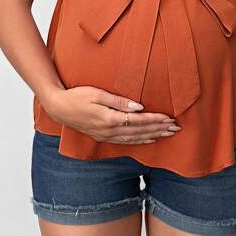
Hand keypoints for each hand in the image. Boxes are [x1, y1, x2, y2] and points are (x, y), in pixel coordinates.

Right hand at [43, 85, 180, 143]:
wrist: (59, 108)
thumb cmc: (78, 96)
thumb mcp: (97, 94)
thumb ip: (119, 101)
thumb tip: (139, 107)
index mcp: (110, 119)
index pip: (139, 121)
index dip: (155, 120)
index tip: (170, 118)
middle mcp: (110, 131)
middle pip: (140, 131)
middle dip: (159, 129)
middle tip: (176, 128)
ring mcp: (106, 135)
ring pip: (135, 138)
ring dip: (153, 135)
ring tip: (168, 133)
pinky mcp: (103, 136)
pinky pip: (126, 141)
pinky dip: (140, 141)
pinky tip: (149, 139)